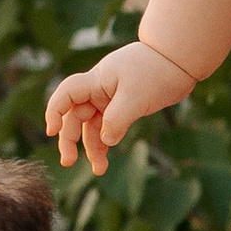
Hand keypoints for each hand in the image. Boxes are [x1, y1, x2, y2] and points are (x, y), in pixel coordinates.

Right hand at [44, 40, 197, 174]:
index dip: (54, 112)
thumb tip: (105, 142)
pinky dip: (106, 141)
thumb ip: (117, 120)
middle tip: (68, 161)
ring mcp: (109, 98)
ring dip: (92, 146)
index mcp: (96, 80)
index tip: (52, 132)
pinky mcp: (122, 106)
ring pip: (92, 125)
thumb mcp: (135, 97)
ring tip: (99, 169)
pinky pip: (108, 126)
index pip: (66, 94)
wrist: (178, 60)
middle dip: (69, 138)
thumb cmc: (156, 71)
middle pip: (75, 115)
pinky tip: (104, 158)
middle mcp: (98, 89)